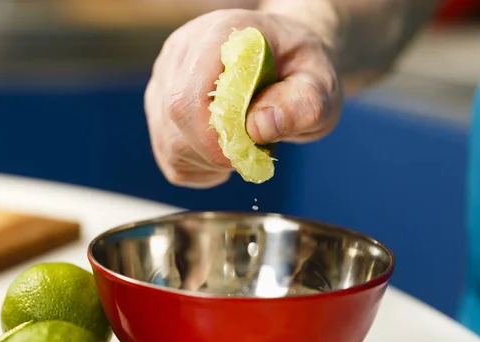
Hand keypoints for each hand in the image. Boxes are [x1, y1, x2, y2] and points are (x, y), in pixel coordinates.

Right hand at [144, 8, 342, 187]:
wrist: (285, 60)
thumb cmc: (300, 70)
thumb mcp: (319, 85)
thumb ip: (301, 104)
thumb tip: (259, 127)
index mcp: (218, 35)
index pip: (189, 96)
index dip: (211, 137)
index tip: (246, 153)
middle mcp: (182, 52)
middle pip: (173, 120)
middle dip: (213, 153)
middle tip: (253, 152)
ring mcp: (164, 79)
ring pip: (167, 143)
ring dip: (208, 162)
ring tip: (243, 146)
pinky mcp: (159, 106)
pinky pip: (168, 156)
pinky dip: (198, 167)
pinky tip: (224, 150)